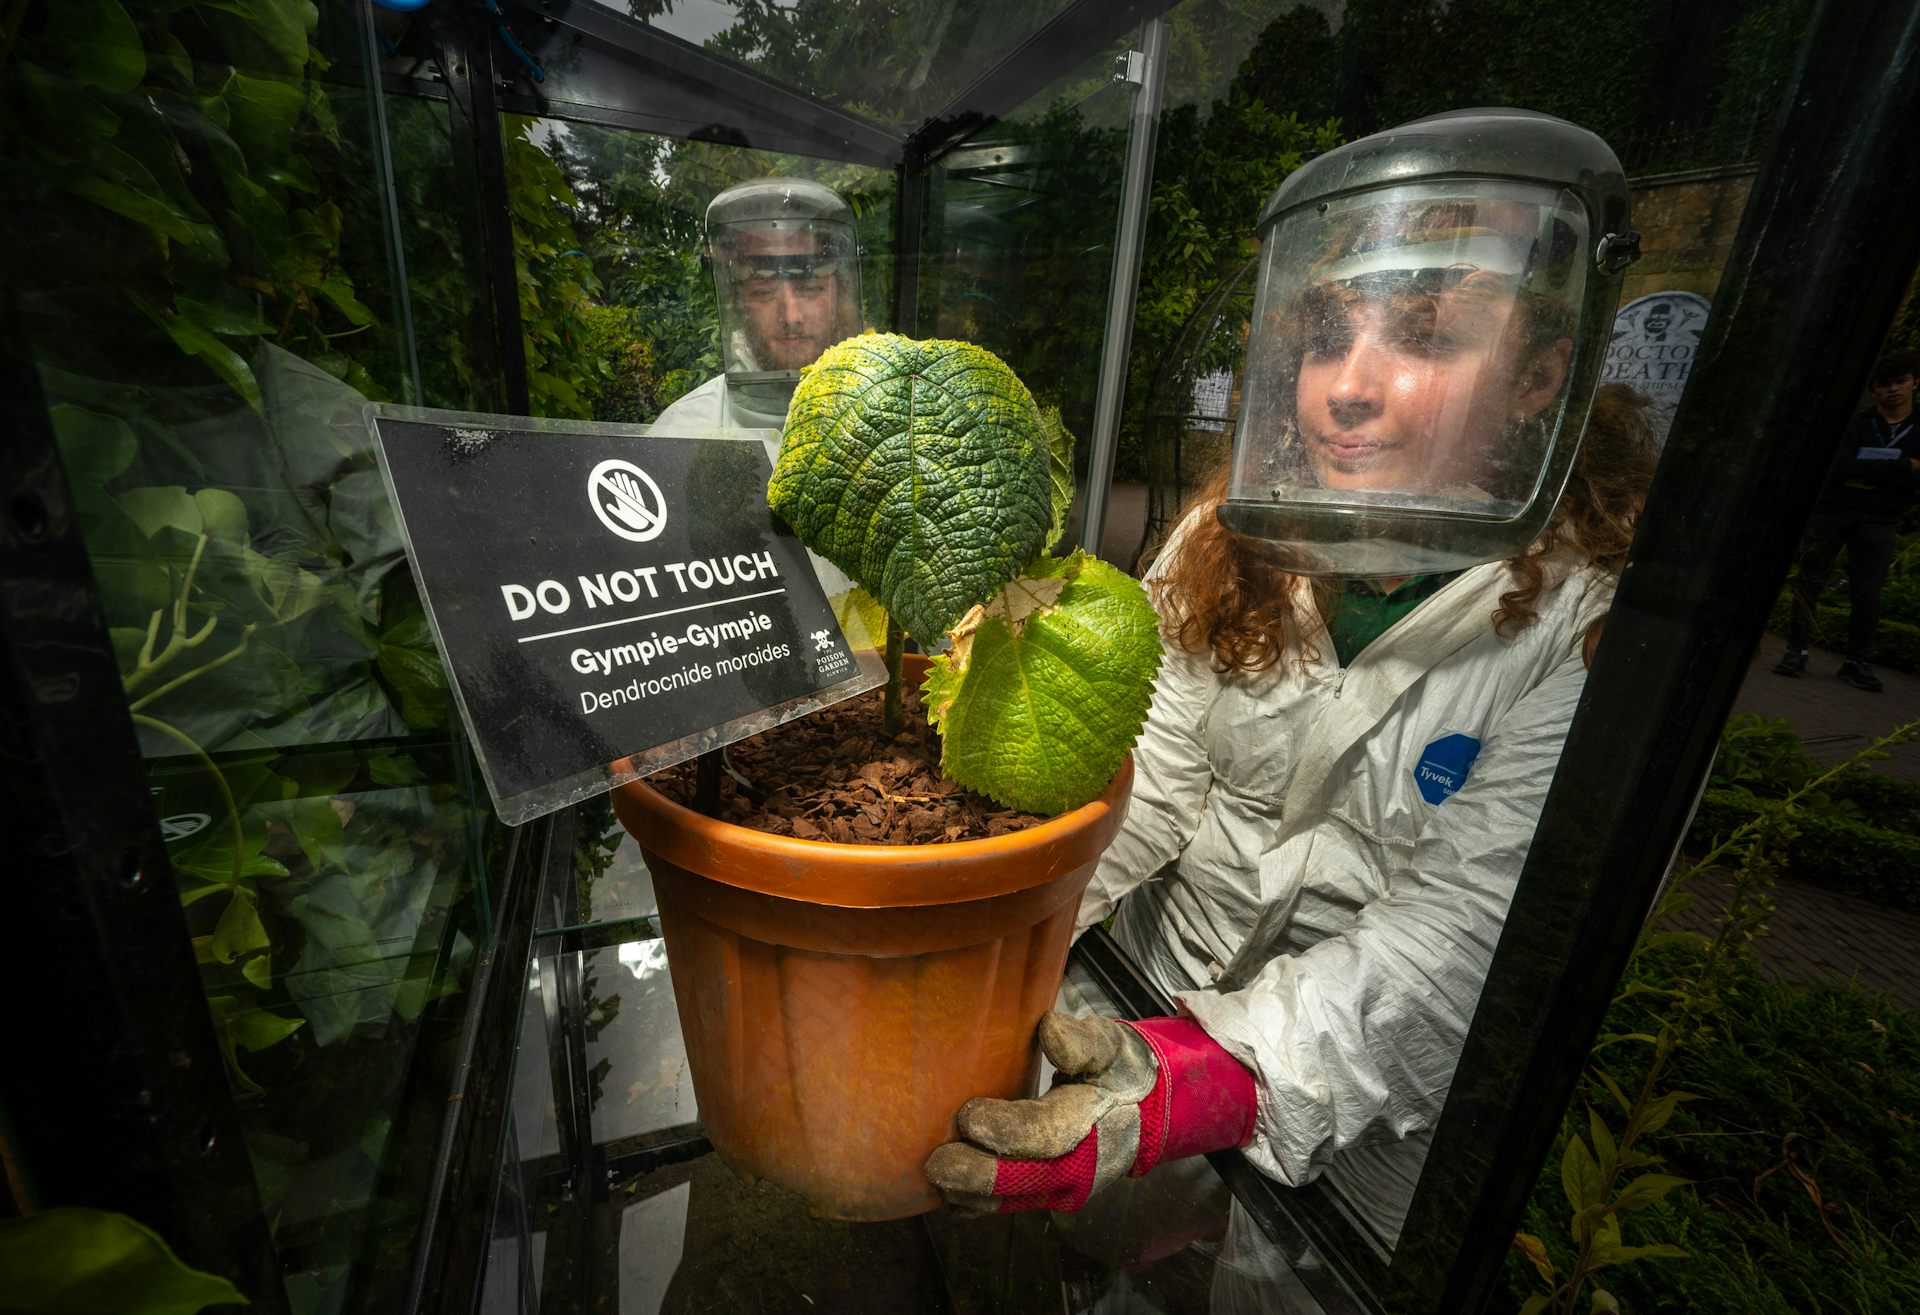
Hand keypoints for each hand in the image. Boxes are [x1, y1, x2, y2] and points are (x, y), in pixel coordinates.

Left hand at [924, 1011, 1256, 1213]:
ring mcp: (1064, 1186)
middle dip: (981, 1176)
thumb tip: (1051, 1031)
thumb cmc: (1116, 1069)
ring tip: (935, 1181)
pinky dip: (977, 1204)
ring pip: (1014, 1200)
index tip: (968, 1115)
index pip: (1048, 1132)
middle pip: (1028, 1178)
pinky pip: (1010, 1205)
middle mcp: (1082, 1165)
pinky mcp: (1047, 1193)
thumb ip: (1083, 1040)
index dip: (1008, 1130)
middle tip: (938, 1165)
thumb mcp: (1109, 1046)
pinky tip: (947, 1195)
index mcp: (1096, 1122)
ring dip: (972, 1195)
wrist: (1141, 1109)